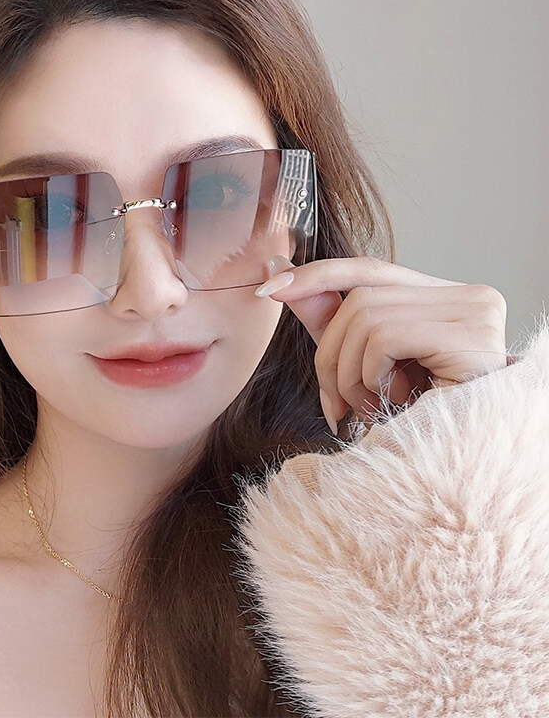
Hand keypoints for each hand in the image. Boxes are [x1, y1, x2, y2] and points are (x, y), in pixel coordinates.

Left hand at [255, 255, 508, 433]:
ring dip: (349, 373)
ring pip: (366, 317)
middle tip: (336, 405)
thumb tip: (276, 270)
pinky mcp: (473, 336)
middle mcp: (469, 296)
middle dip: (331, 354)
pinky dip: (371, 375)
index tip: (269, 288)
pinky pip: (385, 337)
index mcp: (446, 298)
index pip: (370, 270)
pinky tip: (395, 402)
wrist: (458, 476)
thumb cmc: (416, 422)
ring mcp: (476, 311)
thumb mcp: (361, 363)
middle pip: (361, 298)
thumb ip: (325, 316)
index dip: (317, 276)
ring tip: (370, 408)